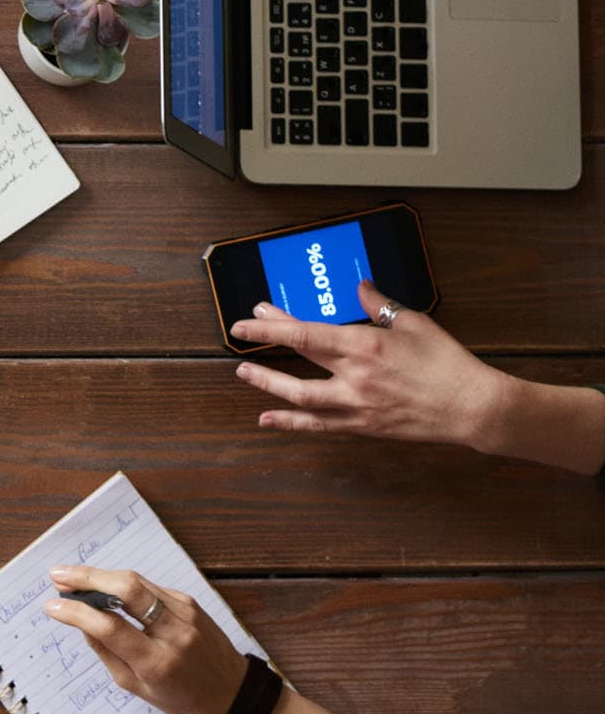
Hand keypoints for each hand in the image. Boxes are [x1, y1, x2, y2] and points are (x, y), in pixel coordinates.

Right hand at [44, 566, 247, 713]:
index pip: (110, 627)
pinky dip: (123, 584)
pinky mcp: (190, 602)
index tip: (52, 607)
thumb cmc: (182, 698)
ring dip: (101, 575)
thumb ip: (107, 653)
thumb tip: (81, 622)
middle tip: (58, 576)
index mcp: (157, 663)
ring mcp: (186, 613)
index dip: (76, 613)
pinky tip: (106, 587)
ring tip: (73, 577)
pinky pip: (149, 587)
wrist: (233, 694)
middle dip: (87, 577)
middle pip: (126, 589)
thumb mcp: (137, 688)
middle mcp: (174, 633)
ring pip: (136, 581)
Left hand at [228, 284, 509, 450]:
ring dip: (268, 385)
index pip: (306, 332)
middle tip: (241, 335)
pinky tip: (268, 420)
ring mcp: (356, 404)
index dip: (272, 325)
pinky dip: (291, 423)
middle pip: (299, 358)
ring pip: (300, 396)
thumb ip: (380, 305)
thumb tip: (360, 287)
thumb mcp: (415, 323)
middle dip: (267, 344)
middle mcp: (354, 376)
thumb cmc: (447, 362)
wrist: (472, 407)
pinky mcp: (363, 426)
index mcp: (364, 346)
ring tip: (244, 374)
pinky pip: (319, 425)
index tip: (249, 316)